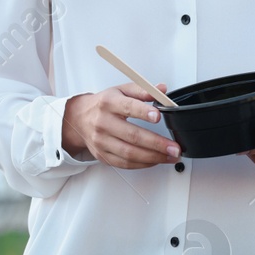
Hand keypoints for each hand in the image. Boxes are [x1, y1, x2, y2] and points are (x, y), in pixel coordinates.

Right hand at [61, 82, 181, 169]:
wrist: (79, 119)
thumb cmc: (104, 104)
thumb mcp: (121, 90)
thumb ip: (143, 90)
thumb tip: (162, 90)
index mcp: (109, 103)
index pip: (127, 107)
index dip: (143, 112)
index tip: (158, 116)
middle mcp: (103, 123)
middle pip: (132, 136)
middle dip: (156, 144)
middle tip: (174, 148)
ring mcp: (101, 142)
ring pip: (129, 154)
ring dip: (153, 157)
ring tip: (170, 156)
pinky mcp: (102, 155)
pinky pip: (124, 164)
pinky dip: (143, 164)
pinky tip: (156, 160)